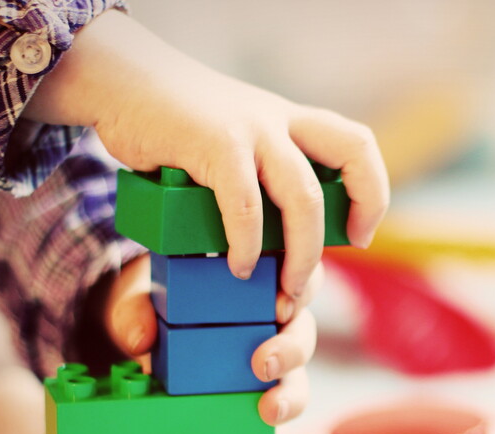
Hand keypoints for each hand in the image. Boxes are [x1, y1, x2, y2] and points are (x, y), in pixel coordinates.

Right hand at [24, 9, 388, 294]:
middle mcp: (280, 120)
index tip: (360, 233)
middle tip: (340, 256)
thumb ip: (259, 175)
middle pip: (353, 153)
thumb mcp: (234, 141)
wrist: (122, 83)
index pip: (357, 145)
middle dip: (361, 210)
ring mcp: (251, 128)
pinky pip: (245, 204)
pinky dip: (245, 244)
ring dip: (302, 253)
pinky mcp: (214, 143)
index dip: (372, 191)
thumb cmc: (176, 127)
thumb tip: (276, 241)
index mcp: (291, 122)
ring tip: (285, 290)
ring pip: (303, 197)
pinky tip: (235, 266)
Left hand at [102, 255, 322, 424]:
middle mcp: (273, 320)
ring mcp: (270, 358)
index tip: (280, 308)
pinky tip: (266, 433)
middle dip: (293, 348)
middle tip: (264, 364)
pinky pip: (278, 406)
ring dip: (291, 393)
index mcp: (258, 281)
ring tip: (270, 409)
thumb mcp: (141, 296)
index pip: (297, 276)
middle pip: (303, 329)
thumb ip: (135, 310)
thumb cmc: (157, 302)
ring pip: (298, 373)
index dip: (303, 288)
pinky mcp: (259, 393)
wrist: (144, 332)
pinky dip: (276, 418)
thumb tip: (140, 339)